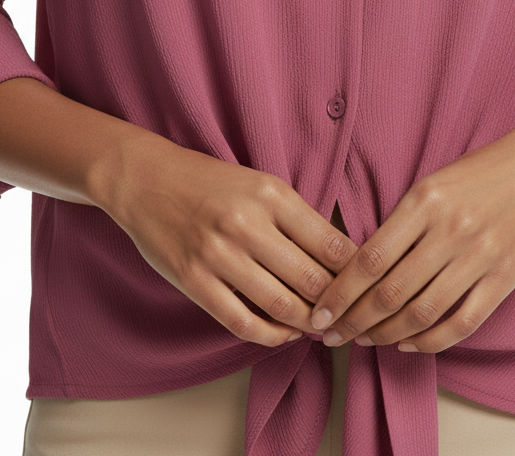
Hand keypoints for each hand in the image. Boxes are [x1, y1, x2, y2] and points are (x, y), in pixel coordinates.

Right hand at [103, 135, 360, 346]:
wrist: (146, 179)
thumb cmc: (211, 182)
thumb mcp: (260, 184)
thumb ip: (297, 218)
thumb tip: (342, 257)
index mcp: (271, 194)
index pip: (331, 243)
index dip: (356, 273)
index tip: (368, 286)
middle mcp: (247, 224)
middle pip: (312, 280)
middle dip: (338, 306)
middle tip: (352, 318)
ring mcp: (219, 255)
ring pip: (282, 306)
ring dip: (309, 325)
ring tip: (322, 328)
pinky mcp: (195, 281)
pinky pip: (243, 322)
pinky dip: (272, 335)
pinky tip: (285, 333)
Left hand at [307, 121, 514, 352]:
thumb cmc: (479, 173)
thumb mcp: (432, 183)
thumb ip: (401, 223)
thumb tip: (357, 268)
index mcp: (425, 200)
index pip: (370, 259)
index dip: (340, 294)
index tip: (319, 314)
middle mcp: (450, 229)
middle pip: (390, 292)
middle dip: (354, 322)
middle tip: (334, 335)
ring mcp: (480, 256)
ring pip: (422, 313)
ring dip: (387, 335)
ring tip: (366, 340)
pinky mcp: (505, 278)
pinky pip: (461, 323)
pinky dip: (430, 341)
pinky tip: (409, 343)